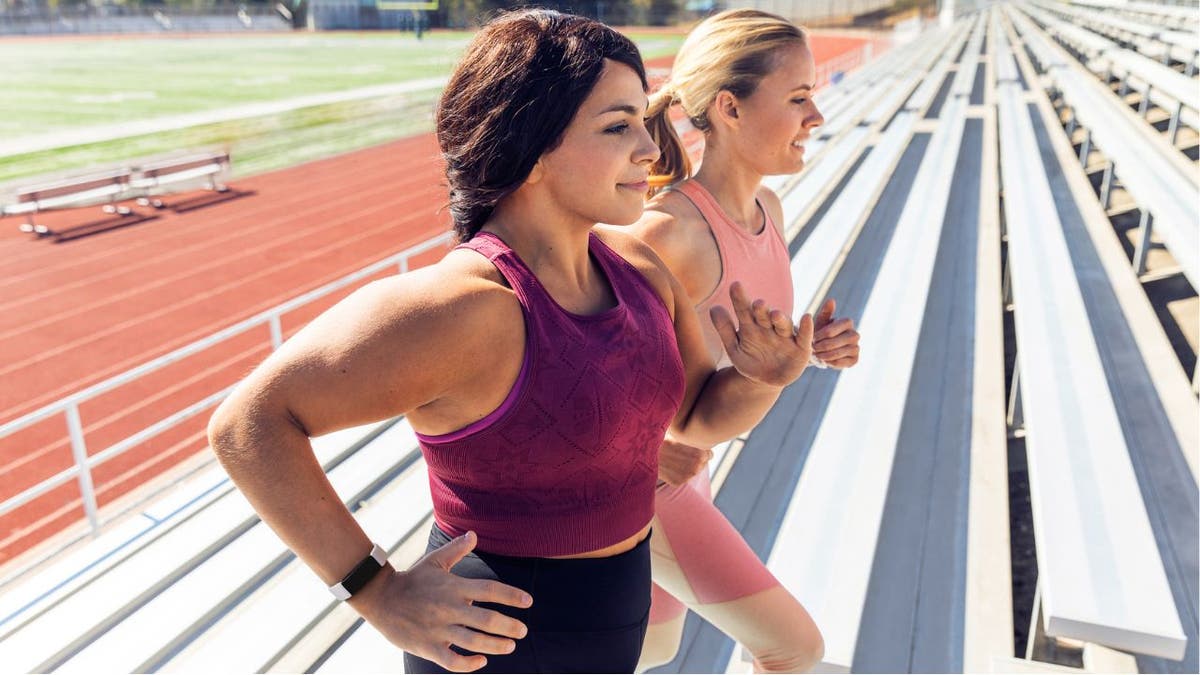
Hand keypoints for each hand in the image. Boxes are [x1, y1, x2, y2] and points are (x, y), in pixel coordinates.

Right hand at [351, 531, 532, 671]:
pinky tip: (481, 661)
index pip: (490, 590)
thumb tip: (474, 534)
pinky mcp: (427, 647)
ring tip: (510, 646)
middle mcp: (449, 608)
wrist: (379, 597)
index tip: (528, 602)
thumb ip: (456, 550)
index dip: (512, 595)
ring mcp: (439, 629)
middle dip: (509, 626)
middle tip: (523, 631)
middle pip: (487, 619)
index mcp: (454, 587)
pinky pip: (452, 661)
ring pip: (474, 642)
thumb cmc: (412, 579)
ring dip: (496, 646)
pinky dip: (469, 664)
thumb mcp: (434, 561)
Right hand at [658, 436, 712, 485]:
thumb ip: (693, 438)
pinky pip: (682, 477)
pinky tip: (668, 464)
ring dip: (686, 466)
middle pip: (702, 464)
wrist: (644, 451)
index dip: (701, 450)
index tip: (693, 447)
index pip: (710, 455)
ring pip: (692, 471)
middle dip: (695, 459)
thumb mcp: (680, 434)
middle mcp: (697, 468)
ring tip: (673, 457)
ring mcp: (687, 477)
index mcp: (701, 454)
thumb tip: (701, 434)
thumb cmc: (662, 438)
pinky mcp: (677, 483)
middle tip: (681, 452)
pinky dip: (677, 472)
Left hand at [711, 282, 814, 387]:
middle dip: (762, 310)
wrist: (766, 382)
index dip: (740, 298)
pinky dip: (806, 328)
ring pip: (783, 325)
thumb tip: (713, 308)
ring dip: (781, 318)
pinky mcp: (801, 348)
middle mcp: (769, 327)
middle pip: (764, 316)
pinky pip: (804, 336)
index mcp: (751, 325)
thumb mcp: (734, 349)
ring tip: (775, 314)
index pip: (744, 310)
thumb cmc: (749, 362)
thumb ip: (725, 329)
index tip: (735, 285)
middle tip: (757, 303)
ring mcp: (785, 336)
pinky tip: (806, 317)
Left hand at [811, 299, 859, 368]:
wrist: (822, 349)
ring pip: (841, 352)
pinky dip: (833, 363)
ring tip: (817, 355)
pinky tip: (825, 361)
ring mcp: (856, 347)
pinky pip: (844, 362)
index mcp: (847, 323)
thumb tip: (831, 300)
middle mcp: (854, 334)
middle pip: (838, 341)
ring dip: (826, 355)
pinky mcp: (855, 359)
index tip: (812, 339)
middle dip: (823, 345)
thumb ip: (825, 312)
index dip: (822, 334)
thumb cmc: (820, 333)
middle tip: (813, 349)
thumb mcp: (820, 322)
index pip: (835, 328)